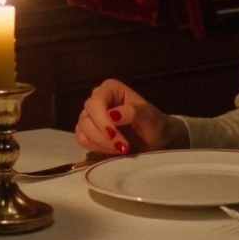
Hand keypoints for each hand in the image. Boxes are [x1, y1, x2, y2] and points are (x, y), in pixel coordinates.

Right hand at [75, 78, 189, 155]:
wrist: (156, 140)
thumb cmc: (155, 124)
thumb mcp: (149, 117)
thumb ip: (132, 112)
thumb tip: (111, 115)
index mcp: (110, 89)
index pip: (96, 102)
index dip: (101, 120)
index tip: (114, 135)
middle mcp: (97, 99)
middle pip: (86, 118)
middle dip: (102, 136)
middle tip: (123, 147)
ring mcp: (90, 115)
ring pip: (82, 131)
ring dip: (101, 144)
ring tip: (121, 149)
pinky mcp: (88, 132)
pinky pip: (82, 140)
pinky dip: (96, 148)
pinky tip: (113, 150)